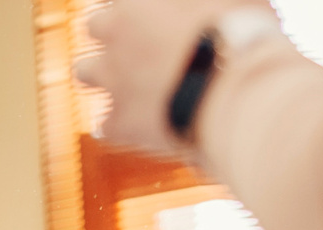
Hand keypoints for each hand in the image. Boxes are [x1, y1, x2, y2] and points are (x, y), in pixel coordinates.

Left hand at [78, 0, 239, 157]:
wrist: (231, 92)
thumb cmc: (238, 33)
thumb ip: (207, 1)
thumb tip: (208, 5)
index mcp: (135, 2)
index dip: (136, 6)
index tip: (151, 13)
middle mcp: (114, 36)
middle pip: (94, 25)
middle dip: (111, 32)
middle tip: (137, 41)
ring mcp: (113, 80)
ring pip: (84, 72)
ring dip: (100, 74)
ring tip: (128, 80)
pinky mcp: (121, 123)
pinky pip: (105, 125)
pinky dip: (118, 124)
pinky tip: (137, 125)